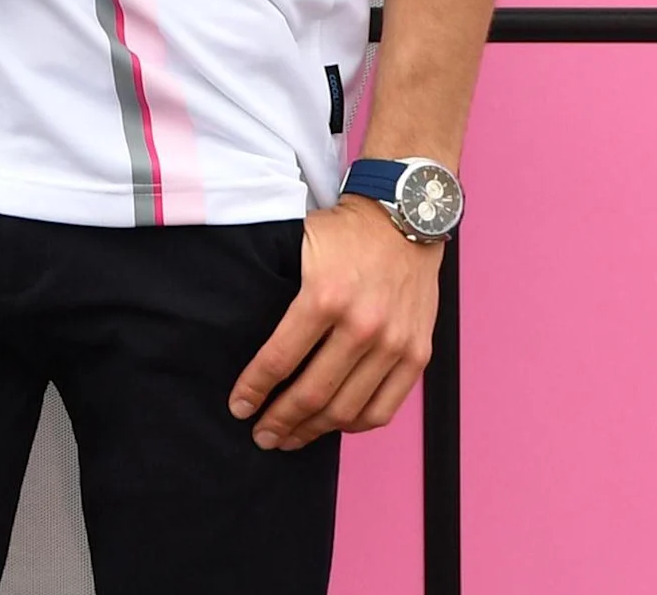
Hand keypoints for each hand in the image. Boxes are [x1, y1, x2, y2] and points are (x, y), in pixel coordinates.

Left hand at [231, 197, 442, 449]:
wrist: (406, 219)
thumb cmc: (346, 234)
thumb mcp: (299, 249)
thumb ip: (279, 293)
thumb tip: (245, 339)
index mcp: (323, 297)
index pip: (278, 360)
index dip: (254, 390)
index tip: (238, 407)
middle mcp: (362, 325)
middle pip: (312, 394)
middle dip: (280, 421)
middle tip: (261, 436)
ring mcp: (394, 344)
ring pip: (347, 409)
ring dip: (314, 431)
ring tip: (291, 438)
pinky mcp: (417, 354)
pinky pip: (385, 407)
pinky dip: (356, 424)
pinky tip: (334, 425)